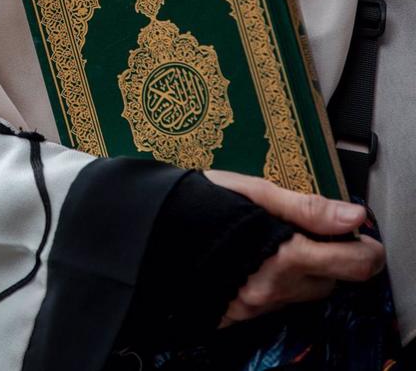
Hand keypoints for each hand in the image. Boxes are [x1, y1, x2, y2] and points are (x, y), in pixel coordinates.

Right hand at [204, 171, 384, 327]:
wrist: (143, 232)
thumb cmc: (193, 204)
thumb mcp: (252, 192)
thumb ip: (306, 208)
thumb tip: (353, 216)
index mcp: (282, 255)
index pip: (354, 265)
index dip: (364, 248)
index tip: (354, 233)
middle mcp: (271, 289)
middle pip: (330, 282)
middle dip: (325, 257)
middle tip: (301, 230)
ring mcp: (254, 306)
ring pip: (301, 294)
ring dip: (298, 272)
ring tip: (266, 242)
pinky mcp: (236, 316)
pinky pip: (272, 304)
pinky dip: (271, 285)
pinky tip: (248, 262)